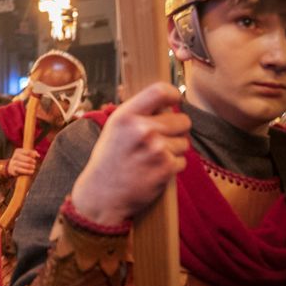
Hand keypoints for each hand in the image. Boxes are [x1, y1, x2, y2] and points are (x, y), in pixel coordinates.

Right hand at [7, 148, 38, 176]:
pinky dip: (27, 171)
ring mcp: (13, 162)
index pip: (28, 152)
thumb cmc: (22, 160)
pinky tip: (32, 171)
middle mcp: (15, 156)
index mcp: (18, 151)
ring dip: (30, 166)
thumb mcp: (26, 154)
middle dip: (32, 161)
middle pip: (26, 159)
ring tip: (34, 167)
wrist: (12, 167)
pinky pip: (21, 170)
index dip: (33, 154)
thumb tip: (38, 155)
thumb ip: (33, 153)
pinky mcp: (13, 169)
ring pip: (24, 165)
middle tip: (35, 163)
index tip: (37, 157)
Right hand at [71, 82, 189, 225]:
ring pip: (184, 142)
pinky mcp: (165, 168)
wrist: (101, 194)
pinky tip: (153, 170)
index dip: (173, 95)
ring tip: (151, 158)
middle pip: (182, 120)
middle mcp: (141, 129)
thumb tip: (165, 101)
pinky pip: (182, 161)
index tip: (174, 101)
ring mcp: (155, 149)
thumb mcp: (114, 128)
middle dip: (176, 129)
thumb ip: (138, 113)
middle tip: (158, 140)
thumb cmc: (109, 160)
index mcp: (126, 116)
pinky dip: (172, 167)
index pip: (161, 91)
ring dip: (173, 150)